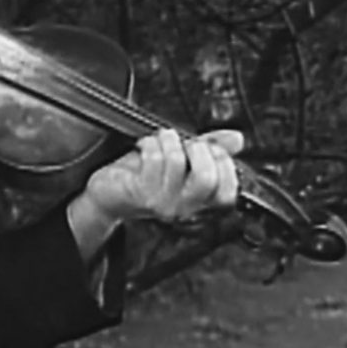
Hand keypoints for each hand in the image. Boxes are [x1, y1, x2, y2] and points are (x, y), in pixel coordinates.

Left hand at [65, 128, 243, 260]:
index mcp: (199, 201)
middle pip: (207, 179)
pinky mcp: (142, 193)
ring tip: (161, 139)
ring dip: (169, 140)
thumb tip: (237, 139)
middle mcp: (184, 207)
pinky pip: (154, 159)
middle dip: (199, 148)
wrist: (109, 193)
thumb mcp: (183, 160)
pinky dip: (150, 143)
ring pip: (178, 162)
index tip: (211, 147)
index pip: (227, 192)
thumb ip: (210, 149)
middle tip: (186, 143)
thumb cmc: (143, 176)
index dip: (224, 163)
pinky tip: (145, 145)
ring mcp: (163, 203)